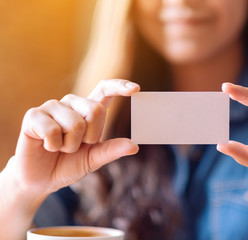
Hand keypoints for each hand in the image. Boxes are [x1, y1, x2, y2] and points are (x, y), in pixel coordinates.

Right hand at [7, 79, 139, 196]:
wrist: (42, 180)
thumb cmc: (68, 165)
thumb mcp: (94, 159)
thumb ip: (112, 150)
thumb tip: (134, 146)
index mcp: (88, 110)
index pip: (104, 90)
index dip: (119, 86)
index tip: (136, 89)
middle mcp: (71, 103)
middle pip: (95, 110)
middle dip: (90, 137)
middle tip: (77, 146)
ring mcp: (52, 107)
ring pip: (75, 123)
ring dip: (70, 145)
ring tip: (60, 147)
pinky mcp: (33, 115)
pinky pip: (53, 130)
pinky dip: (53, 146)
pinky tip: (47, 147)